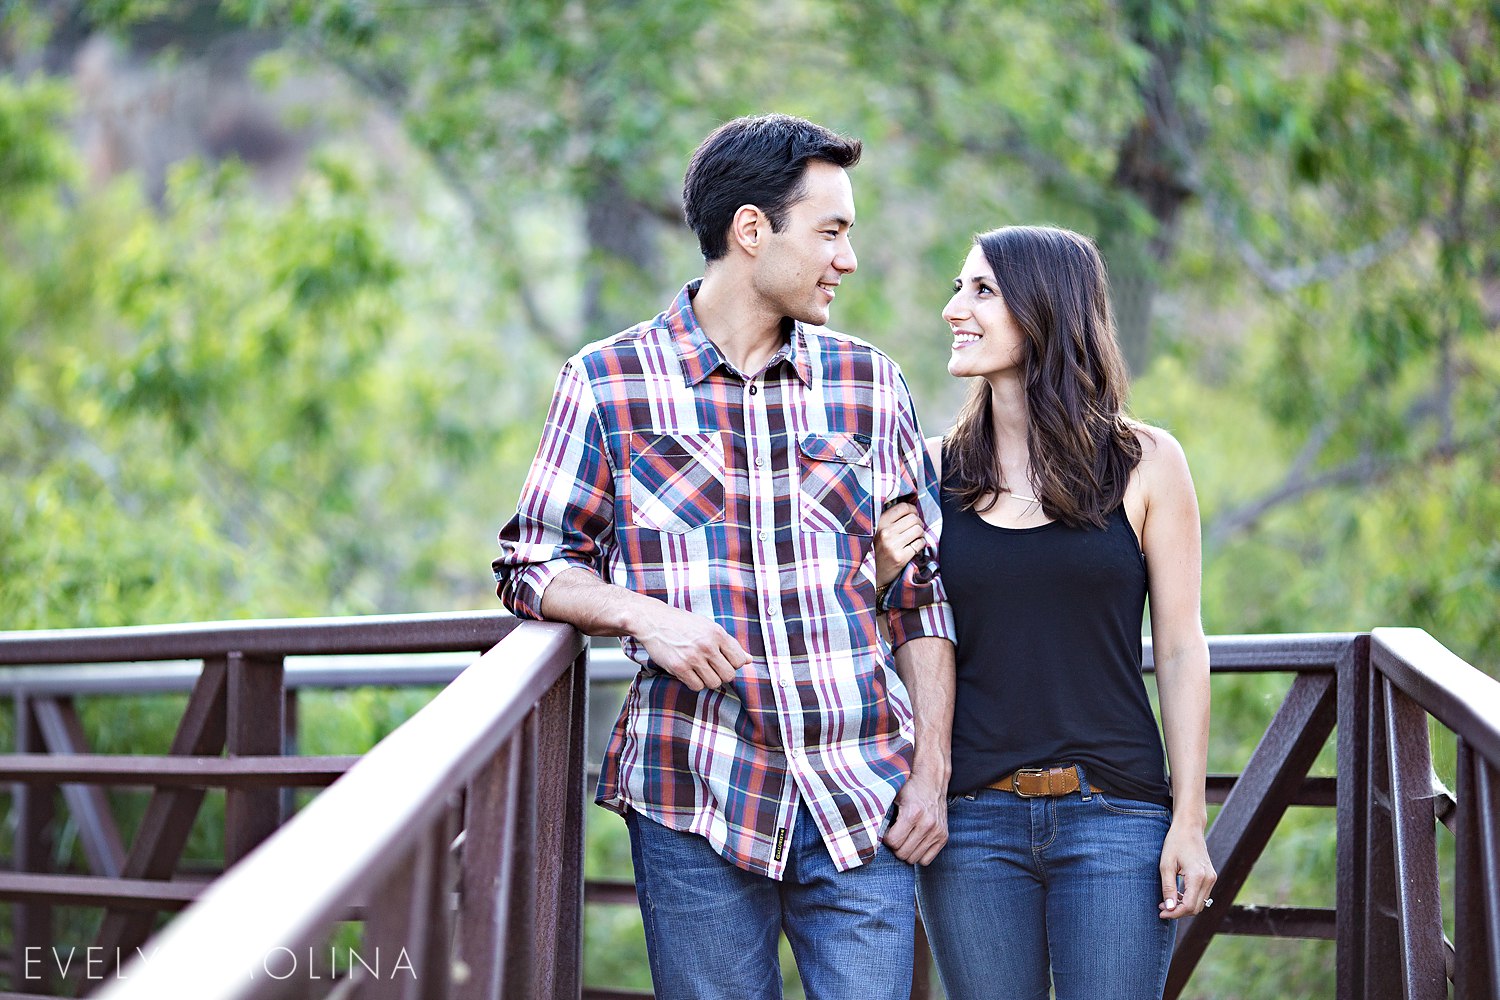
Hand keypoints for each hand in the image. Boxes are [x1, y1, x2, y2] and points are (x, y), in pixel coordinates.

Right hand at [632, 601, 751, 691]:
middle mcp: (707, 645)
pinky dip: (695, 683)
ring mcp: (693, 658)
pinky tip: (690, 672)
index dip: (734, 664)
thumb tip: (750, 660)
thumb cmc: (683, 624)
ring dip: (709, 680)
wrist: (654, 621)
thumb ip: (730, 644)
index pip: (740, 660)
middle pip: (729, 675)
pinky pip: (697, 686)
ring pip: (714, 683)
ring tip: (700, 670)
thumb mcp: (709, 627)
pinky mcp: (679, 668)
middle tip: (712, 667)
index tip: (724, 660)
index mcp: (717, 633)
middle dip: (722, 674)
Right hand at [874, 501, 923, 588]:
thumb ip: (891, 519)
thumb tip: (912, 507)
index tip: (913, 514)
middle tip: (916, 528)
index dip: (912, 509)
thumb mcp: (878, 530)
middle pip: (914, 518)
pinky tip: (915, 546)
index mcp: (879, 523)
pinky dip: (921, 544)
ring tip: (915, 537)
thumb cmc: (879, 549)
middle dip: (918, 522)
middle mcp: (885, 533)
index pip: (903, 507)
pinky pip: (920, 544)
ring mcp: (893, 546)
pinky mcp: (901, 558)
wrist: (874, 573)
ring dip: (921, 533)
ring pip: (919, 530)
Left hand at [883, 770, 947, 865]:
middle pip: (903, 853)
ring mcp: (937, 831)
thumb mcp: (893, 794)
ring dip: (906, 852)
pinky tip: (914, 842)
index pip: (893, 842)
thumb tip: (865, 828)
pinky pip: (926, 860)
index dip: (885, 839)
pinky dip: (918, 855)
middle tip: (894, 836)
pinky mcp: (943, 837)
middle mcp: (927, 823)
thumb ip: (881, 811)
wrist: (932, 780)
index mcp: (913, 813)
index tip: (886, 831)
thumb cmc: (909, 787)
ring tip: (904, 838)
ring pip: (914, 859)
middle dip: (895, 847)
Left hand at [1158, 821, 1215, 918]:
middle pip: (1196, 908)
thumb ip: (1168, 888)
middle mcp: (1209, 879)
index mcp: (1198, 876)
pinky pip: (1202, 895)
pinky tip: (1177, 894)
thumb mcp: (1166, 865)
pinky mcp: (1211, 876)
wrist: (1189, 827)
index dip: (1175, 913)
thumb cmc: (1175, 842)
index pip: (1189, 906)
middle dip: (1179, 911)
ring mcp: (1212, 878)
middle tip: (1162, 907)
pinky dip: (1190, 899)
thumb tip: (1169, 908)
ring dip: (1184, 906)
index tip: (1161, 912)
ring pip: (1200, 903)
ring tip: (1168, 901)